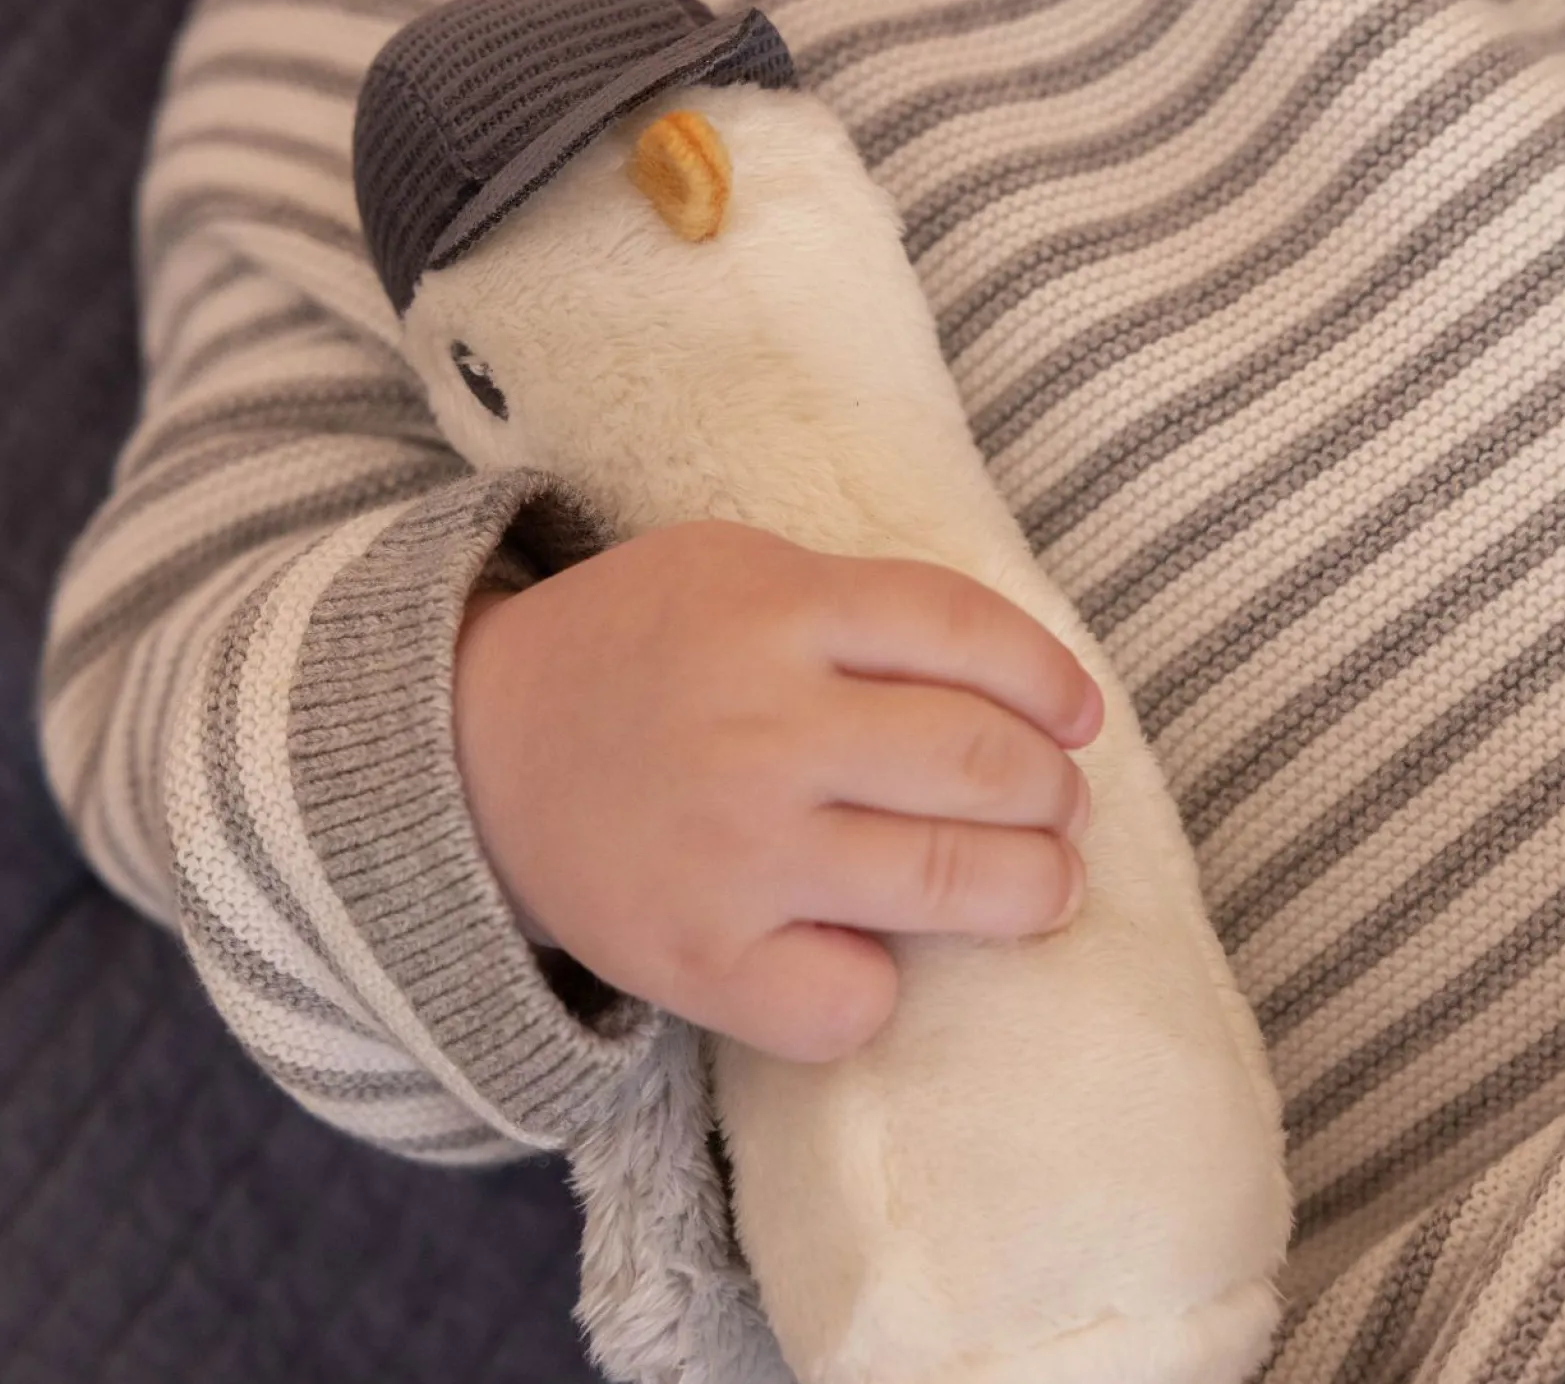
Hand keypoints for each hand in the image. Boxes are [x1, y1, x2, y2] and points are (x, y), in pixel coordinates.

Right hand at [453, 520, 1102, 1063]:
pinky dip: (882, 986)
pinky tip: (870, 955)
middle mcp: (765, 727)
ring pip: (949, 884)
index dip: (1053, 680)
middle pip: (986, 765)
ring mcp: (735, 850)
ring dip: (1033, 889)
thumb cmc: (638, 649)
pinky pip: (851, 1002)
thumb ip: (862, 604)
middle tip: (1060, 808)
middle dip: (1057, 795)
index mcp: (780, 609)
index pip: (971, 634)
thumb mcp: (736, 568)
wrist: (476, 749)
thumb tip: (1024, 687)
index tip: (1082, 717)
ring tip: (1043, 885)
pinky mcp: (699, 958)